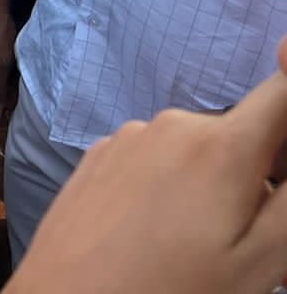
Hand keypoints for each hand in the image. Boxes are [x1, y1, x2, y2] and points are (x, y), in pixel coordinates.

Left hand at [7, 34, 286, 293]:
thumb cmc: (173, 290)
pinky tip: (155, 232)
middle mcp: (172, 125)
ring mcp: (128, 137)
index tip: (281, 170)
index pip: (281, 92)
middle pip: (240, 132)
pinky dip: (168, 185)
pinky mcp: (98, 155)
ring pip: (195, 149)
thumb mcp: (259, 257)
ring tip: (195, 240)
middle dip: (255, 172)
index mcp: (221, 144)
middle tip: (243, 233)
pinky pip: (153, 158)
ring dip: (210, 182)